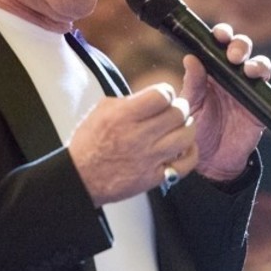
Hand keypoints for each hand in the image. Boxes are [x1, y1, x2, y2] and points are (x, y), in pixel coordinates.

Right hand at [69, 83, 198, 205]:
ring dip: (187, 128)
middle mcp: (138, 136)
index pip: (162, 95)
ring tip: (181, 127)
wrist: (80, 178)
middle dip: (179, 108)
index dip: (166, 92)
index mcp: (124, 116)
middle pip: (178, 113)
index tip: (163, 96)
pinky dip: (190, 154)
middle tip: (174, 110)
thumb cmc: (89, 144)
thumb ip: (129, 101)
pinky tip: (184, 148)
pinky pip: (185, 164)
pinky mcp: (154, 177)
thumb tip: (151, 96)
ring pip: (186, 136)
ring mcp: (148, 158)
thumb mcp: (101, 111)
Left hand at [181, 24, 270, 181]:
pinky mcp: (263, 111)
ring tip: (253, 72)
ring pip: (262, 70)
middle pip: (245, 51)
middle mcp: (234, 76)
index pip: (221, 45)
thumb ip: (192, 84)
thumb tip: (191, 58)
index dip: (223, 35)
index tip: (220, 35)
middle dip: (242, 47)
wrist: (209, 160)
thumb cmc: (197, 127)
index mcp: (214, 69)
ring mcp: (251, 92)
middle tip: (235, 57)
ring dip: (260, 66)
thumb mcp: (191, 106)